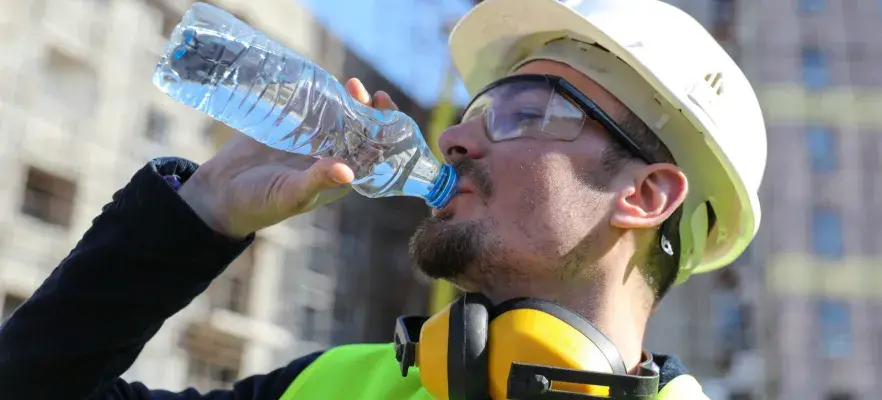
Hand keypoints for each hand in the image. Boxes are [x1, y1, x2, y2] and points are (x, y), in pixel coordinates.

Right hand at [179, 78, 399, 237]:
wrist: (221, 193)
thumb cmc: (261, 203)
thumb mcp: (291, 194)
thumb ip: (318, 182)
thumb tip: (348, 171)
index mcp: (339, 177)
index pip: (371, 153)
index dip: (383, 135)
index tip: (384, 120)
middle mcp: (330, 156)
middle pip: (359, 130)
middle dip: (368, 111)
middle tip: (366, 92)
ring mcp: (311, 140)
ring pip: (339, 116)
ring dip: (348, 100)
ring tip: (351, 84)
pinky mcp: (291, 126)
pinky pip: (312, 108)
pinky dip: (321, 96)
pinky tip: (324, 83)